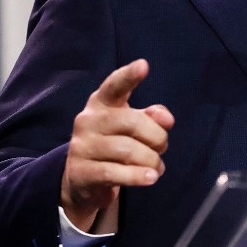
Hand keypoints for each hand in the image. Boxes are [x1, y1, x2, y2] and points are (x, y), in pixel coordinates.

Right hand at [60, 59, 173, 231]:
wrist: (81, 180)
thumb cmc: (114, 144)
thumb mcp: (132, 127)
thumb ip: (151, 117)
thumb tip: (165, 119)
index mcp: (101, 103)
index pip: (114, 86)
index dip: (129, 76)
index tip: (143, 65)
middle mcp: (87, 120)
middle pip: (131, 122)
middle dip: (156, 136)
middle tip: (162, 147)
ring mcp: (81, 147)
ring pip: (127, 150)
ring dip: (151, 160)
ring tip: (157, 167)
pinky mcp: (81, 172)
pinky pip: (115, 173)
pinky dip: (139, 176)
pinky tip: (151, 178)